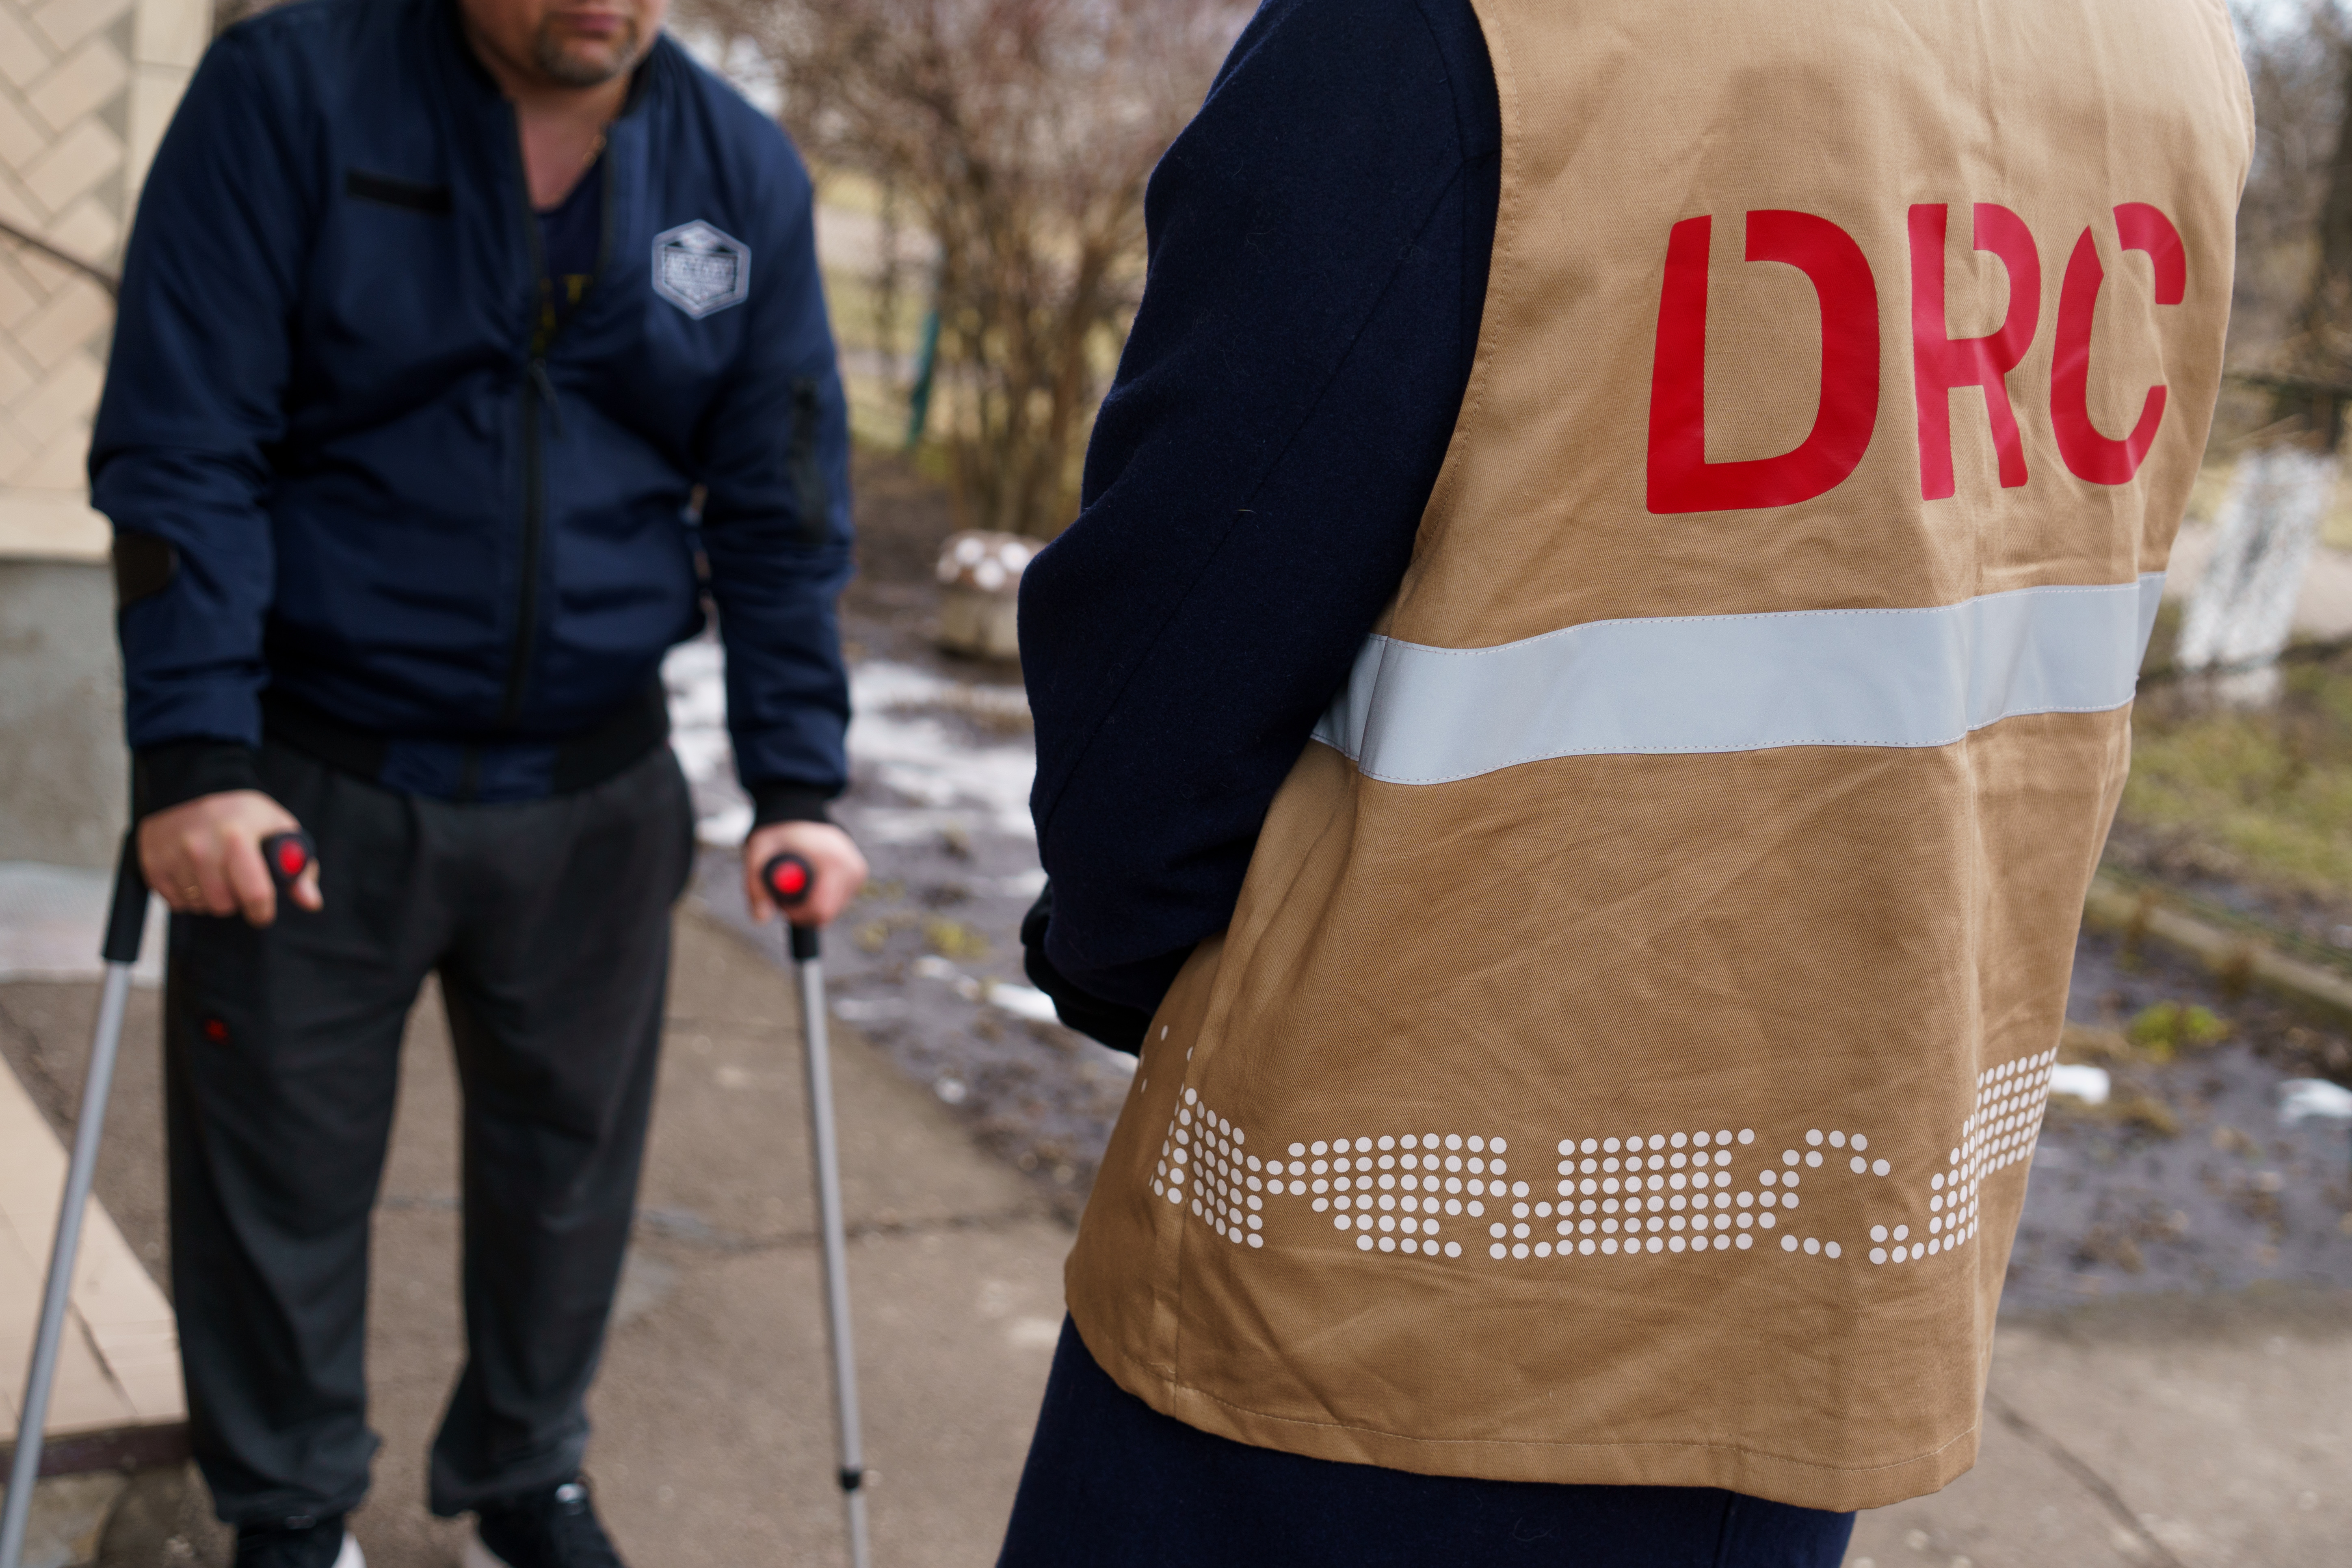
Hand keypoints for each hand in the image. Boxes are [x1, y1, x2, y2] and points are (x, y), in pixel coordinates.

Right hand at [137, 790, 321, 926]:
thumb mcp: (278, 827)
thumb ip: (299, 867)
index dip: (262, 911)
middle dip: (235, 901)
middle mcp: (200, 845)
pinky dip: (187, 896)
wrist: (193, 785)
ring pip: (199, 905)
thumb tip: (311, 903)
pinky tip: (194, 875)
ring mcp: (172, 854)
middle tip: (237, 884)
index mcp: (237, 835)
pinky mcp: (151, 862)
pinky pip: (174, 901)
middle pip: (223, 905)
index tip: (263, 913)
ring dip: (211, 899)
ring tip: (216, 875)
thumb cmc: (243, 813)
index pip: (255, 892)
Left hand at [742, 819, 866, 927]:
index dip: (795, 913)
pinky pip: (838, 899)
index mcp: (833, 862)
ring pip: (833, 909)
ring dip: (811, 903)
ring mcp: (857, 871)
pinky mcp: (858, 874)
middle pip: (827, 913)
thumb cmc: (778, 831)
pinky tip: (811, 876)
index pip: (820, 910)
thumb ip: (757, 887)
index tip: (780, 902)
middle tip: (784, 894)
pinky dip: (821, 896)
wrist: (799, 809)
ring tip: (797, 878)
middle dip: (802, 910)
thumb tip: (762, 918)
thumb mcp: (759, 854)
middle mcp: (852, 868)